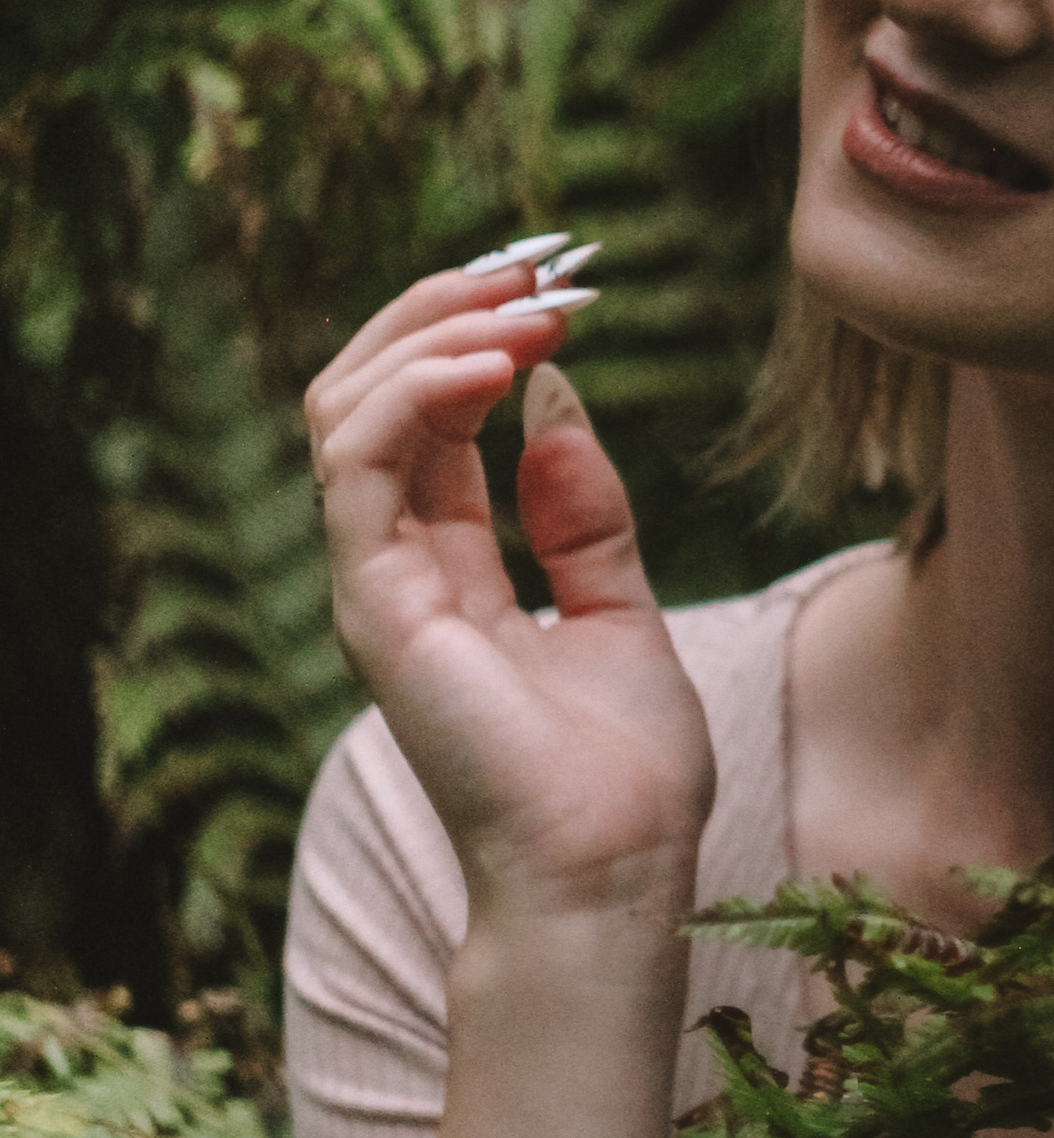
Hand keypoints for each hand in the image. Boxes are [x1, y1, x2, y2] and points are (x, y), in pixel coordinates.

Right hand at [305, 248, 714, 917]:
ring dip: (434, 332)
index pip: (430, 414)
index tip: (567, 284)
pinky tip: (499, 365)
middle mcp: (397, 567)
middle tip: (540, 263)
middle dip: (449, 310)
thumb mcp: (621, 610)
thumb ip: (585, 513)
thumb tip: (558, 399)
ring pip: (348, 408)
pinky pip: (360, 464)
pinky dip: (419, 395)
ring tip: (527, 300)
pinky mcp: (375, 604)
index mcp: (450, 567)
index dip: (485, 334)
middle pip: (375, 392)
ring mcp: (375, 584)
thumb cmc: (621, 776)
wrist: (611, 874)